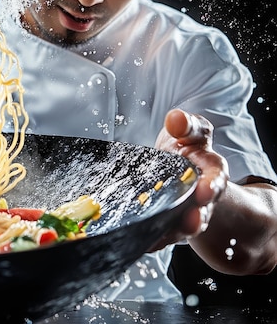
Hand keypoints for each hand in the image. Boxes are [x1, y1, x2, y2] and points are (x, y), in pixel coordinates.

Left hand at [151, 109, 228, 249]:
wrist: (173, 163)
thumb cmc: (183, 144)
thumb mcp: (188, 130)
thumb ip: (185, 125)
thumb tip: (176, 118)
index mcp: (210, 169)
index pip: (216, 176)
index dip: (212, 185)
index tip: (205, 191)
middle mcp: (201, 194)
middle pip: (203, 209)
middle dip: (197, 216)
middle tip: (191, 221)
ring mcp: (185, 210)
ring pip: (184, 226)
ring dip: (176, 232)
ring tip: (165, 235)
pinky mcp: (168, 220)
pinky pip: (163, 233)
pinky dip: (154, 238)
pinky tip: (144, 241)